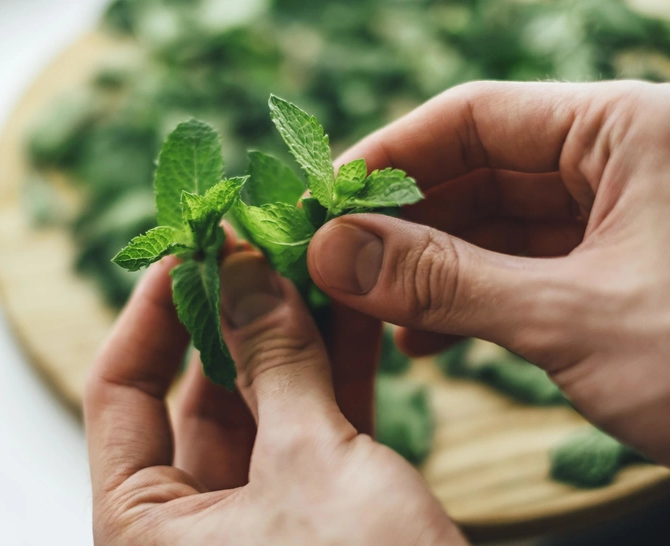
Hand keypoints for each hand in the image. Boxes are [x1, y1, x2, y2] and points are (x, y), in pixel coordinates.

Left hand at [84, 252, 465, 544]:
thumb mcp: (310, 467)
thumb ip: (276, 364)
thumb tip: (246, 275)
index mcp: (146, 530)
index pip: (120, 393)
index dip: (154, 312)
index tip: (191, 248)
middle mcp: (193, 524)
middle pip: (199, 389)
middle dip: (237, 312)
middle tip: (265, 243)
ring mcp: (262, 513)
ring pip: (266, 400)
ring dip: (292, 332)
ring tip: (313, 261)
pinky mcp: (321, 510)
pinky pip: (314, 424)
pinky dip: (333, 368)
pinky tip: (353, 311)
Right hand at [307, 80, 669, 465]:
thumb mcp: (574, 317)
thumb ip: (446, 281)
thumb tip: (334, 252)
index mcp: (625, 130)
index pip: (472, 117)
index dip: (388, 156)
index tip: (324, 199)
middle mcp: (616, 164)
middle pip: (473, 174)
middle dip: (399, 224)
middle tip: (333, 265)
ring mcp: (612, 223)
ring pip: (489, 230)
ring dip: (426, 270)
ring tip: (371, 311)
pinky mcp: (608, 276)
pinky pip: (516, 273)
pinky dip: (467, 302)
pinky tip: (426, 336)